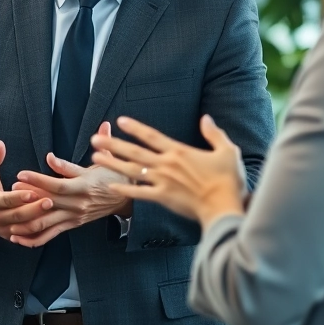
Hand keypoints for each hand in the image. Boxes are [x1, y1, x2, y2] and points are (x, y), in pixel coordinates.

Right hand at [0, 141, 50, 239]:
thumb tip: (0, 143)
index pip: (6, 200)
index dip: (20, 197)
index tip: (34, 191)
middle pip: (17, 216)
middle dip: (34, 210)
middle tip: (50, 201)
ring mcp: (3, 228)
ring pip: (23, 229)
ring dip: (38, 221)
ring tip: (53, 211)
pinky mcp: (9, 235)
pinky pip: (24, 237)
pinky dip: (36, 233)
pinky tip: (50, 225)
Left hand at [4, 122, 131, 247]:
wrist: (128, 198)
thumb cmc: (113, 175)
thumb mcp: (101, 162)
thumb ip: (78, 158)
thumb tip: (60, 149)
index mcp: (84, 186)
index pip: (58, 184)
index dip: (38, 179)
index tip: (21, 173)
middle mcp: (78, 204)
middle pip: (49, 203)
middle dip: (28, 197)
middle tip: (11, 190)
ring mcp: (75, 216)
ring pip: (48, 222)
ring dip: (27, 221)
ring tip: (9, 219)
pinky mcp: (73, 224)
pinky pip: (52, 234)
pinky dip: (35, 239)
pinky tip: (19, 238)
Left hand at [90, 115, 246, 228]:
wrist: (224, 206)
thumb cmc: (228, 180)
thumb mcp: (227, 151)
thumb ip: (214, 133)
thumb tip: (206, 118)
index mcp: (179, 151)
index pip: (152, 136)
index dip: (135, 128)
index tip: (120, 121)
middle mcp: (166, 165)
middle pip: (134, 152)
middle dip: (113, 145)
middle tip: (95, 139)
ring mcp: (162, 182)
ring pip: (131, 171)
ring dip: (112, 164)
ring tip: (95, 159)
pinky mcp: (162, 198)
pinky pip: (139, 193)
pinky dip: (124, 190)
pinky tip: (111, 186)